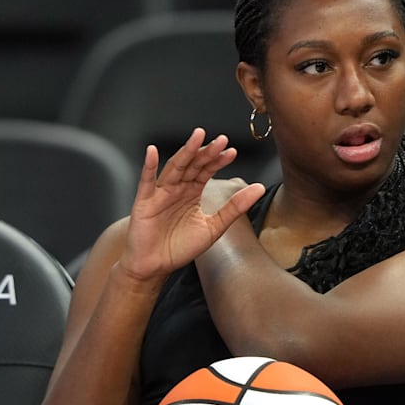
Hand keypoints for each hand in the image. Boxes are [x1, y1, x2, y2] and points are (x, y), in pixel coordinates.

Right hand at [119, 129, 265, 279]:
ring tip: (198, 137)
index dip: (218, 160)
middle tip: (221, 140)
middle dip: (207, 152)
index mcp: (192, 193)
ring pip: (175, 168)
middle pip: (193, 165)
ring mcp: (160, 193)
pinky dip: (149, 166)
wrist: (155, 267)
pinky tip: (152, 152)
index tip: (232, 152)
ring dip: (186, 152)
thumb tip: (259, 189)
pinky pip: (146, 181)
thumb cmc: (180, 247)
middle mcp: (177, 188)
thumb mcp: (214, 227)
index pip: (207, 170)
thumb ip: (235, 207)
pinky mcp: (144, 202)